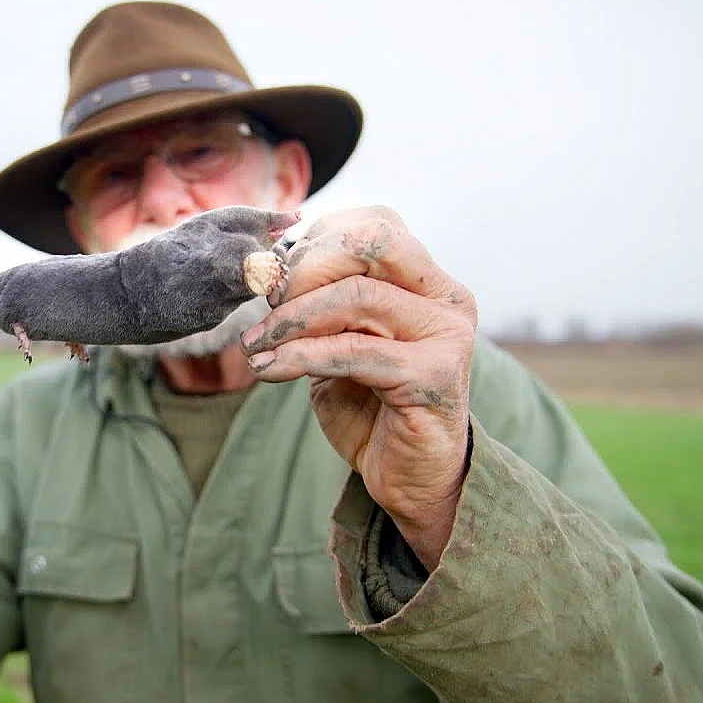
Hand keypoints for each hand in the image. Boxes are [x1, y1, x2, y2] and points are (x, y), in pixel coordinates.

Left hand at [240, 206, 476, 569]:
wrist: (410, 476)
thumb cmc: (370, 405)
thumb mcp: (337, 341)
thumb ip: (317, 304)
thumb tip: (264, 271)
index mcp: (427, 279)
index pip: (374, 225)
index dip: (315, 242)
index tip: (274, 279)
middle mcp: (446, 298)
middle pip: (373, 243)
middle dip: (306, 269)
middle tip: (265, 305)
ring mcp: (446, 335)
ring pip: (358, 296)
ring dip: (291, 320)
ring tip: (255, 346)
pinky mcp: (432, 377)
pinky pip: (353, 352)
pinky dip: (299, 357)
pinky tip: (267, 369)